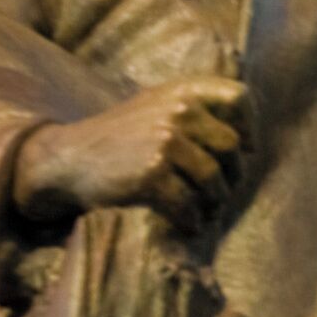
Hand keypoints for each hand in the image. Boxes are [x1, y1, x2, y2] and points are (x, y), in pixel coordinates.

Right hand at [13, 78, 249, 228]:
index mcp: (181, 92)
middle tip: (220, 194)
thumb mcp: (155, 107)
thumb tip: (249, 143)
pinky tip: (187, 225)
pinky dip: (192, 220)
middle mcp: (176, 111)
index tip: (245, 151)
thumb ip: (195, 111)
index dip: (249, 127)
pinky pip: (190, 205)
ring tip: (205, 213)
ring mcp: (165, 142)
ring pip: (215, 180)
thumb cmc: (120, 138)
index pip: (239, 97)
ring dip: (214, 203)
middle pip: (231, 147)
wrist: (67, 159)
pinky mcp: (152, 175)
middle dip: (232, 176)